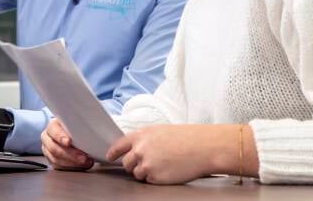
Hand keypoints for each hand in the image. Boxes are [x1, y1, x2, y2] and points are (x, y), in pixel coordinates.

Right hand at [41, 118, 92, 169]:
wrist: (71, 134)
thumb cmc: (75, 128)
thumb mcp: (77, 123)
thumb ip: (80, 125)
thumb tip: (93, 126)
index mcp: (52, 125)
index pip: (53, 129)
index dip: (60, 136)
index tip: (69, 141)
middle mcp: (47, 138)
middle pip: (54, 148)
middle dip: (70, 154)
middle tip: (83, 157)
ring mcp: (47, 150)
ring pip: (56, 159)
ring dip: (72, 163)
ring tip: (86, 162)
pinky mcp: (51, 160)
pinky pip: (59, 167)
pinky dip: (71, 167)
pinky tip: (81, 165)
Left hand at [106, 125, 243, 184]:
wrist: (203, 147)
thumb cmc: (186, 138)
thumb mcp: (161, 131)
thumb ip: (145, 140)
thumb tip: (134, 149)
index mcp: (141, 135)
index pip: (119, 145)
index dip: (113, 153)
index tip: (109, 157)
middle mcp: (140, 149)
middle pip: (126, 163)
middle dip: (133, 165)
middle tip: (148, 163)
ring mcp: (146, 164)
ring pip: (137, 173)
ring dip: (146, 172)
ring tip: (163, 164)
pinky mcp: (154, 177)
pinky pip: (149, 181)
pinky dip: (156, 178)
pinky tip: (168, 170)